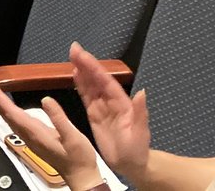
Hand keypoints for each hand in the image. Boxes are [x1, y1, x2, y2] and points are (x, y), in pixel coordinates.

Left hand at [0, 76, 102, 190]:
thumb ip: (58, 118)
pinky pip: (17, 122)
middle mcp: (29, 135)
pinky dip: (9, 111)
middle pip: (6, 113)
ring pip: (10, 118)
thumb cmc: (78, 157)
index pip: (11, 111)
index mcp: (35, 132)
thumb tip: (46, 99)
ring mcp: (31, 138)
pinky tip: (8, 108)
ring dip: (0, 103)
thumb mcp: (72, 136)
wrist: (80, 176)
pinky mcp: (35, 139)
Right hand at [69, 43, 151, 180]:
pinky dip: (80, 85)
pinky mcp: (94, 115)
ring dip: (81, 71)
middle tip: (73, 49)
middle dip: (86, 64)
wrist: (130, 165)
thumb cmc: (137, 150)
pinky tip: (75, 75)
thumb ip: (140, 113)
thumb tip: (142, 92)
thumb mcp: (141, 133)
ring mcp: (102, 107)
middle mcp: (111, 101)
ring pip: (90, 85)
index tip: (83, 55)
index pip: (106, 81)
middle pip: (96, 79)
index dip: (94, 68)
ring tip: (72, 57)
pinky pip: (86, 97)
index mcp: (122, 103)